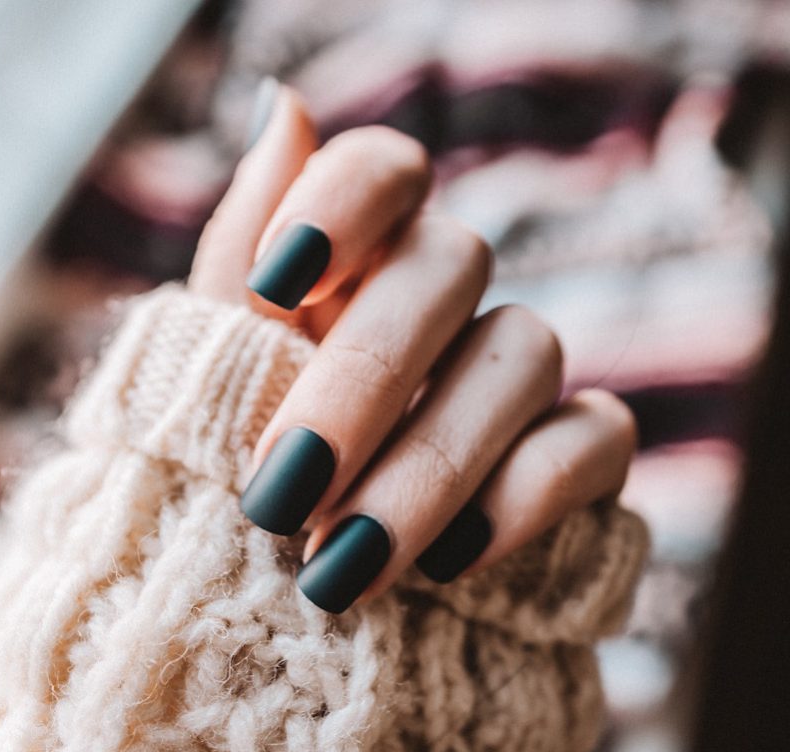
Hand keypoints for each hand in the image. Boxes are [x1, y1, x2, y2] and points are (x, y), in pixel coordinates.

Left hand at [189, 80, 635, 613]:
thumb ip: (245, 251)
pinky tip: (449, 565)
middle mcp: (450, 299)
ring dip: (430, 464)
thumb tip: (282, 103)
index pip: (386, 168)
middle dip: (364, 381)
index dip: (343, 199)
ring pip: (525, 352)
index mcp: (361, 264)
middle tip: (282, 496)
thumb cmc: (255, 464)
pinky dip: (524, 498)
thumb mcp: (224, 367)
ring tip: (342, 566)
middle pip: (450, 265)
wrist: (311, 582)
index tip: (275, 287)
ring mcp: (521, 369)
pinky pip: (595, 440)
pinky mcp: (580, 448)